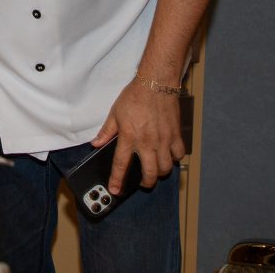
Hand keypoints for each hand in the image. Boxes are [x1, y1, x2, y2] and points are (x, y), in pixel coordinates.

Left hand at [92, 77, 184, 193]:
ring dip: (160, 173)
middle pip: (149, 174)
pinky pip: (178, 154)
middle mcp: (147, 142)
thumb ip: (107, 131)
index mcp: (129, 137)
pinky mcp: (175, 135)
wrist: (156, 84)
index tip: (115, 190)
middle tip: (141, 182)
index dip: (117, 180)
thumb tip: (96, 143)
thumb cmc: (135, 96)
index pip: (121, 164)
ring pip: (165, 168)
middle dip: (145, 183)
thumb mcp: (115, 113)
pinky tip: (168, 156)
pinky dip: (174, 158)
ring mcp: (163, 140)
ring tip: (154, 169)